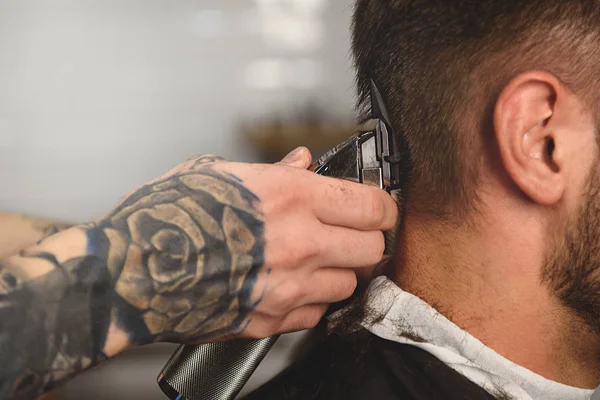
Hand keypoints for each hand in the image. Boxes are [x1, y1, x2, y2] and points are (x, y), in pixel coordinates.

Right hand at [92, 148, 397, 344]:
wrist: (129, 272)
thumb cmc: (166, 216)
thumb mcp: (220, 172)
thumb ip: (276, 170)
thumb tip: (306, 162)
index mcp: (292, 196)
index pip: (373, 206)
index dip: (383, 206)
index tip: (377, 208)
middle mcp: (300, 243)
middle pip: (373, 249)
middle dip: (366, 240)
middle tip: (346, 234)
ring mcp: (289, 287)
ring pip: (349, 285)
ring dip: (339, 272)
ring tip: (311, 261)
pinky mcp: (272, 321)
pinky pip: (316, 314)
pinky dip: (312, 301)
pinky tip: (288, 285)